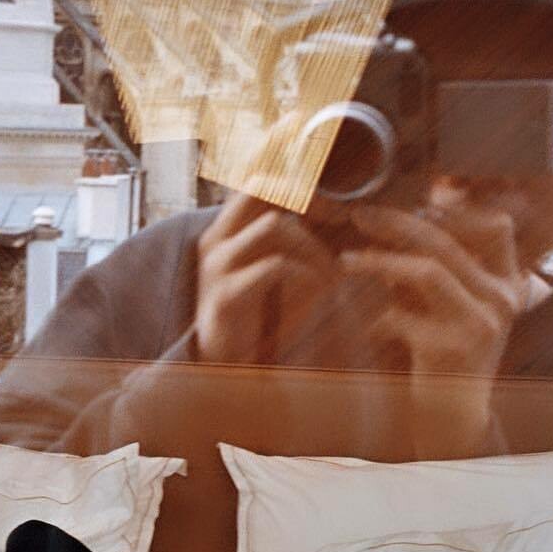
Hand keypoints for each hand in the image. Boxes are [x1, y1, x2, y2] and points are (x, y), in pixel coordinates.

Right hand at [193, 191, 341, 364]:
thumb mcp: (274, 272)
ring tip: (332, 272)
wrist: (225, 369)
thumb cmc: (257, 320)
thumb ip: (291, 242)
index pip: (259, 182)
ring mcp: (215, 268)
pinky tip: (319, 291)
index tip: (335, 212)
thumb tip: (336, 212)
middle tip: (338, 220)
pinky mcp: (224, 296)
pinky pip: (275, 266)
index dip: (300, 186)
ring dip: (313, 244)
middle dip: (306, 198)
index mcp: (223, 232)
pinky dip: (306, 274)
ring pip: (274, 225)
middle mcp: (214, 242)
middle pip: (261, 188)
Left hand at [334, 189, 527, 450]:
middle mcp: (503, 300)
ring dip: (380, 261)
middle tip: (360, 215)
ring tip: (345, 260)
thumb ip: (429, 271)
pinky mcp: (454, 351)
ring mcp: (483, 325)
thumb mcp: (444, 309)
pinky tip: (369, 328)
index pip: (496, 226)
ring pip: (429, 270)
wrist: (455, 421)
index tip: (416, 202)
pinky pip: (403, 316)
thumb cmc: (443, 360)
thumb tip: (389, 224)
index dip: (456, 209)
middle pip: (448, 241)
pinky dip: (378, 317)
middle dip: (398, 223)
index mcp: (507, 285)